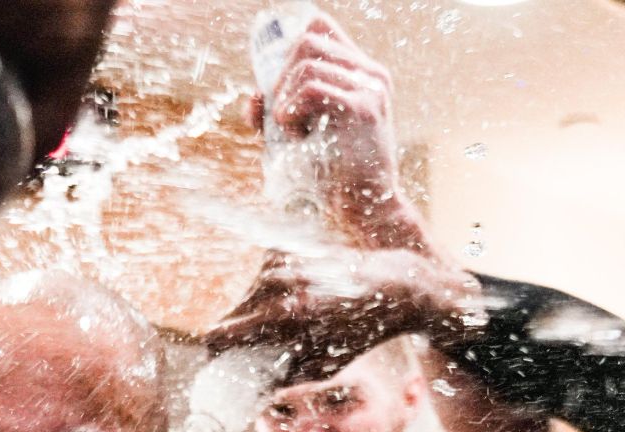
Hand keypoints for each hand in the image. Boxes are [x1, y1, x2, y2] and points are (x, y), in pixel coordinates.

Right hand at [203, 247, 483, 384]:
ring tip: (271, 332)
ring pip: (245, 296)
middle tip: (243, 353)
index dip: (213, 350)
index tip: (214, 361)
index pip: (223, 332)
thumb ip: (284, 377)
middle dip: (233, 335)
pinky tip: (286, 305)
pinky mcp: (289, 251)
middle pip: (231, 314)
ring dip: (250, 314)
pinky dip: (267, 294)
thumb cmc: (360, 332)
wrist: (391, 286)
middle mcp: (279, 285)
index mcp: (285, 315)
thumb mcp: (324, 367)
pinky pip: (262, 279)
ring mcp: (283, 264)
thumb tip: (251, 389)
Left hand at [252, 15, 414, 245]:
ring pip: (306, 64)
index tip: (280, 82)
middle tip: (282, 115)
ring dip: (286, 99)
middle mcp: (371, 74)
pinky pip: (311, 88)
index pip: (322, 28)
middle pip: (308, 41)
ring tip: (292, 131)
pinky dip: (291, 110)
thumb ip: (278, 113)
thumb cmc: (334, 177)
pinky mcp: (363, 108)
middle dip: (281, 76)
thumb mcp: (302, 137)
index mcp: (362, 74)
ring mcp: (370, 88)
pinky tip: (294, 134)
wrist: (365, 210)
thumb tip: (252, 98)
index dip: (290, 47)